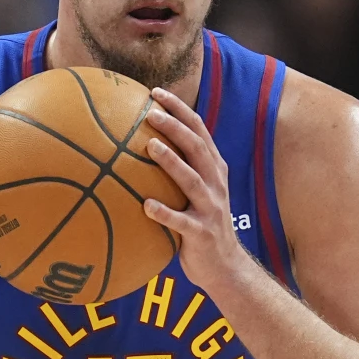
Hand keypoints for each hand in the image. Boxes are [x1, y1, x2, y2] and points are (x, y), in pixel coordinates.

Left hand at [143, 87, 253, 293]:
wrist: (224, 266)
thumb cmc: (198, 224)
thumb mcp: (193, 193)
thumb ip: (176, 170)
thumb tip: (134, 146)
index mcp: (213, 170)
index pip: (198, 131)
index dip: (180, 110)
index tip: (155, 92)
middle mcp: (215, 184)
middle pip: (197, 148)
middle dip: (176, 127)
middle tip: (150, 113)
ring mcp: (211, 208)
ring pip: (191, 180)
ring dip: (171, 162)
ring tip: (149, 147)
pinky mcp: (201, 233)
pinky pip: (181, 221)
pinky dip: (165, 213)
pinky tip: (145, 206)